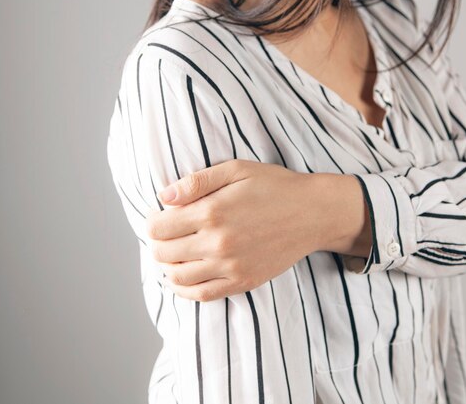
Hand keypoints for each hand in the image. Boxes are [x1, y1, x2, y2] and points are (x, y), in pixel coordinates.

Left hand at [146, 160, 327, 301]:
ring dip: (167, 266)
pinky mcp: (243, 281)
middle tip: (165, 234)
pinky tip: (184, 276)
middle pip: (163, 253)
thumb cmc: (275, 186)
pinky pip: (202, 295)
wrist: (313, 213)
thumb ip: (197, 182)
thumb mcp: (236, 170)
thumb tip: (163, 197)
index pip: (158, 227)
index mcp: (212, 212)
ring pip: (177, 277)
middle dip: (157, 243)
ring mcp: (231, 266)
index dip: (152, 221)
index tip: (159, 216)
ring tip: (174, 253)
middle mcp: (218, 243)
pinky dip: (184, 289)